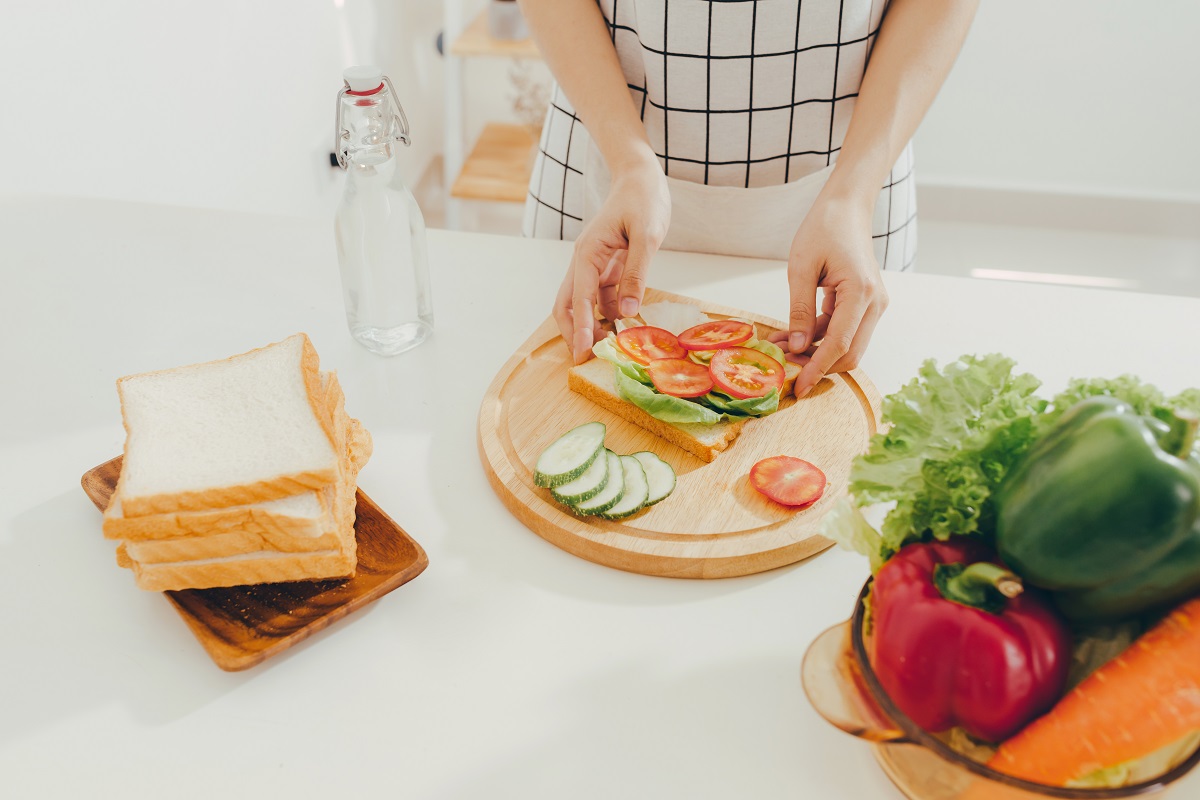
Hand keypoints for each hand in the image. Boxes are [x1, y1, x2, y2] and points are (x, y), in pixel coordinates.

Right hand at [553, 159, 670, 363]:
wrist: (640, 176)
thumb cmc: (643, 198)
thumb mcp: (646, 235)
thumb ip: (636, 273)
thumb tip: (627, 310)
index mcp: (588, 252)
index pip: (578, 297)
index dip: (579, 327)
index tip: (581, 352)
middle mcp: (584, 261)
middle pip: (566, 305)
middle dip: (573, 332)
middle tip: (585, 359)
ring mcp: (593, 265)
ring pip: (582, 304)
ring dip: (591, 326)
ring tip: (610, 348)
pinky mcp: (607, 268)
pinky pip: (601, 297)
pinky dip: (607, 315)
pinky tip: (622, 327)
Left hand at [769, 196, 888, 396]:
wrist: (847, 207)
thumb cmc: (824, 228)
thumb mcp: (801, 267)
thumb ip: (799, 309)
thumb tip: (798, 346)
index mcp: (861, 292)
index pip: (839, 344)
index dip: (817, 368)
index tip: (798, 387)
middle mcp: (875, 303)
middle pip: (850, 353)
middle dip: (817, 365)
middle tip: (785, 368)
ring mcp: (873, 304)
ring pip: (847, 345)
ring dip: (816, 352)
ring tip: (781, 348)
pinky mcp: (865, 304)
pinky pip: (843, 330)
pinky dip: (820, 338)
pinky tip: (793, 335)